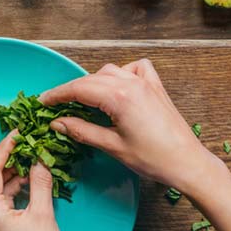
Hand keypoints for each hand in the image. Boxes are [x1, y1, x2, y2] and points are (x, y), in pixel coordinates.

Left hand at [0, 132, 65, 230]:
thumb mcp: (44, 214)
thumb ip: (39, 181)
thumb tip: (40, 157)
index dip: (5, 147)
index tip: (19, 133)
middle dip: (3, 158)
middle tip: (24, 145)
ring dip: (6, 174)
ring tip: (29, 161)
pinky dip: (7, 189)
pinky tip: (26, 182)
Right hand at [39, 59, 220, 191]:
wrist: (187, 162)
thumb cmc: (153, 159)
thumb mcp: (112, 147)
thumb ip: (82, 131)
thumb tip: (58, 123)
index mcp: (119, 97)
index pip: (79, 88)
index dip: (58, 95)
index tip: (42, 101)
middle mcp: (132, 83)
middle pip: (91, 79)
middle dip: (71, 90)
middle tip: (56, 104)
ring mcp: (146, 83)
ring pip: (111, 71)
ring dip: (94, 82)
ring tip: (83, 100)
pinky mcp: (157, 87)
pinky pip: (135, 69)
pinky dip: (122, 73)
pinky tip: (118, 87)